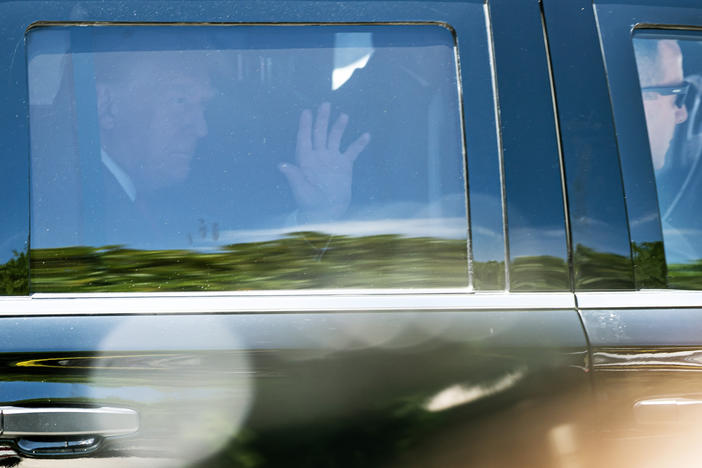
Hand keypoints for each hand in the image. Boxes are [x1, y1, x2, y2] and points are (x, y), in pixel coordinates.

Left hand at [279, 102, 369, 221]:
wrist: (326, 213)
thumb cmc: (310, 204)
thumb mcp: (301, 190)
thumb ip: (294, 176)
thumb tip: (282, 165)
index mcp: (306, 160)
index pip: (305, 138)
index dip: (305, 125)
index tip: (306, 112)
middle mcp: (318, 156)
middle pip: (320, 134)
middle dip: (322, 119)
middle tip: (325, 104)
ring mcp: (332, 159)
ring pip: (335, 138)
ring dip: (339, 127)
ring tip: (344, 116)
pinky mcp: (344, 166)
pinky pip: (352, 151)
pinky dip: (358, 144)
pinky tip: (366, 135)